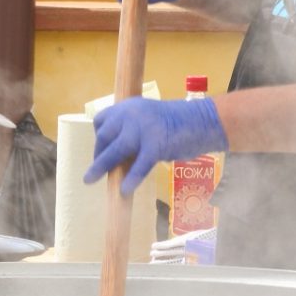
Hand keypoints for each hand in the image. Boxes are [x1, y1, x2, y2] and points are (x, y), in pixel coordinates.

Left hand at [84, 96, 228, 195]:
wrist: (205, 120)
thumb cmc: (181, 122)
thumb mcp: (151, 120)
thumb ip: (134, 131)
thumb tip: (118, 156)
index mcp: (130, 105)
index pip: (102, 120)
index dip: (100, 137)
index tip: (102, 149)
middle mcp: (133, 114)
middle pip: (105, 136)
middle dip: (99, 154)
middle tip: (99, 169)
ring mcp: (144, 129)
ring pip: (115, 151)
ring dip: (101, 167)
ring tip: (90, 180)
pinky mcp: (156, 145)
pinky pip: (139, 165)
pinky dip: (131, 179)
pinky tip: (124, 190)